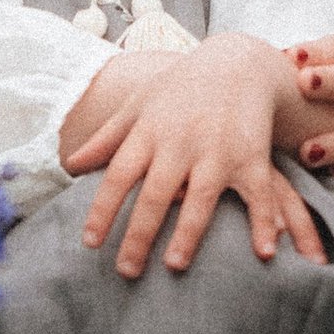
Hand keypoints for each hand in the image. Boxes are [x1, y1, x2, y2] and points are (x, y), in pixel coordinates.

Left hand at [60, 36, 327, 280]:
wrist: (237, 62)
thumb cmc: (180, 88)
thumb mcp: (139, 105)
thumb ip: (106, 138)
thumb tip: (70, 167)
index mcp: (149, 132)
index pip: (119, 176)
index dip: (103, 210)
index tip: (90, 243)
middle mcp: (181, 142)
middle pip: (155, 194)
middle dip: (138, 234)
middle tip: (126, 271)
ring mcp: (218, 150)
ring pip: (200, 198)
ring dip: (188, 233)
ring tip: (173, 265)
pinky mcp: (252, 155)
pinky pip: (257, 194)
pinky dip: (262, 223)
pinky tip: (264, 253)